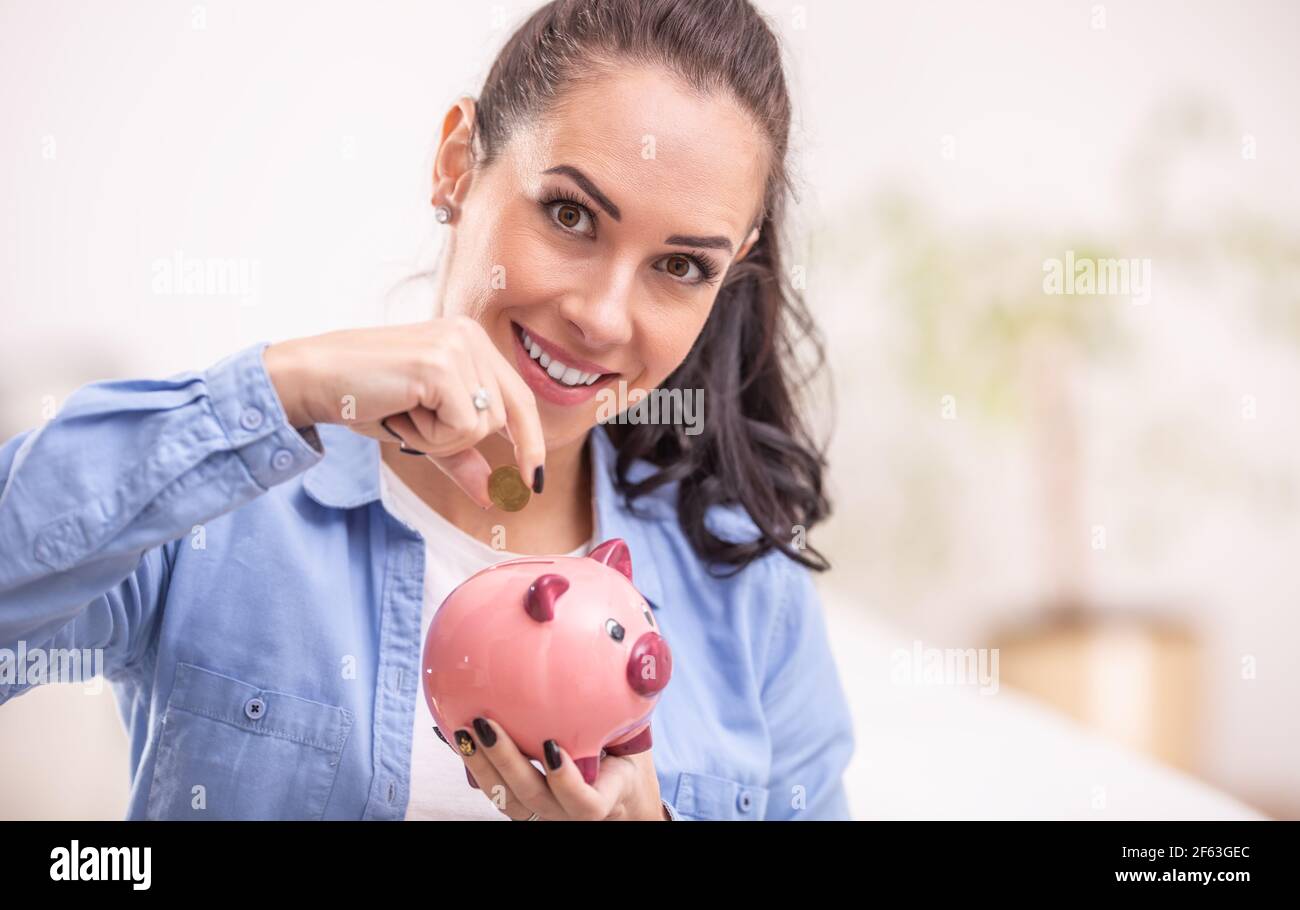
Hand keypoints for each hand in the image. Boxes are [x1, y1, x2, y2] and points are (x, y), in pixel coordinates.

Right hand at [261, 318, 544, 508]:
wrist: (315, 378)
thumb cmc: (366, 399)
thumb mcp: (423, 431)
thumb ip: (461, 457)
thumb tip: (494, 496)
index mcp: (472, 340)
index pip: (521, 398)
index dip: (531, 441)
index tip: (534, 480)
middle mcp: (470, 335)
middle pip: (505, 417)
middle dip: (458, 440)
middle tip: (411, 423)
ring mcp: (457, 346)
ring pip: (483, 426)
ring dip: (439, 438)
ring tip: (402, 412)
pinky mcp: (440, 364)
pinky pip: (462, 427)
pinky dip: (430, 436)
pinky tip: (400, 412)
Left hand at [451, 717, 667, 820]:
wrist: (617, 800)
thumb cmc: (623, 761)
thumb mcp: (631, 742)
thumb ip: (623, 716)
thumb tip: (628, 661)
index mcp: (603, 799)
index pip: (586, 803)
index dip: (566, 782)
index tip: (551, 748)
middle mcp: (568, 813)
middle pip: (532, 796)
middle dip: (506, 762)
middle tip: (486, 726)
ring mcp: (544, 814)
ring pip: (507, 799)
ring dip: (482, 765)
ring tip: (464, 730)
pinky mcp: (523, 808)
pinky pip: (497, 792)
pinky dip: (476, 767)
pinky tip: (459, 737)